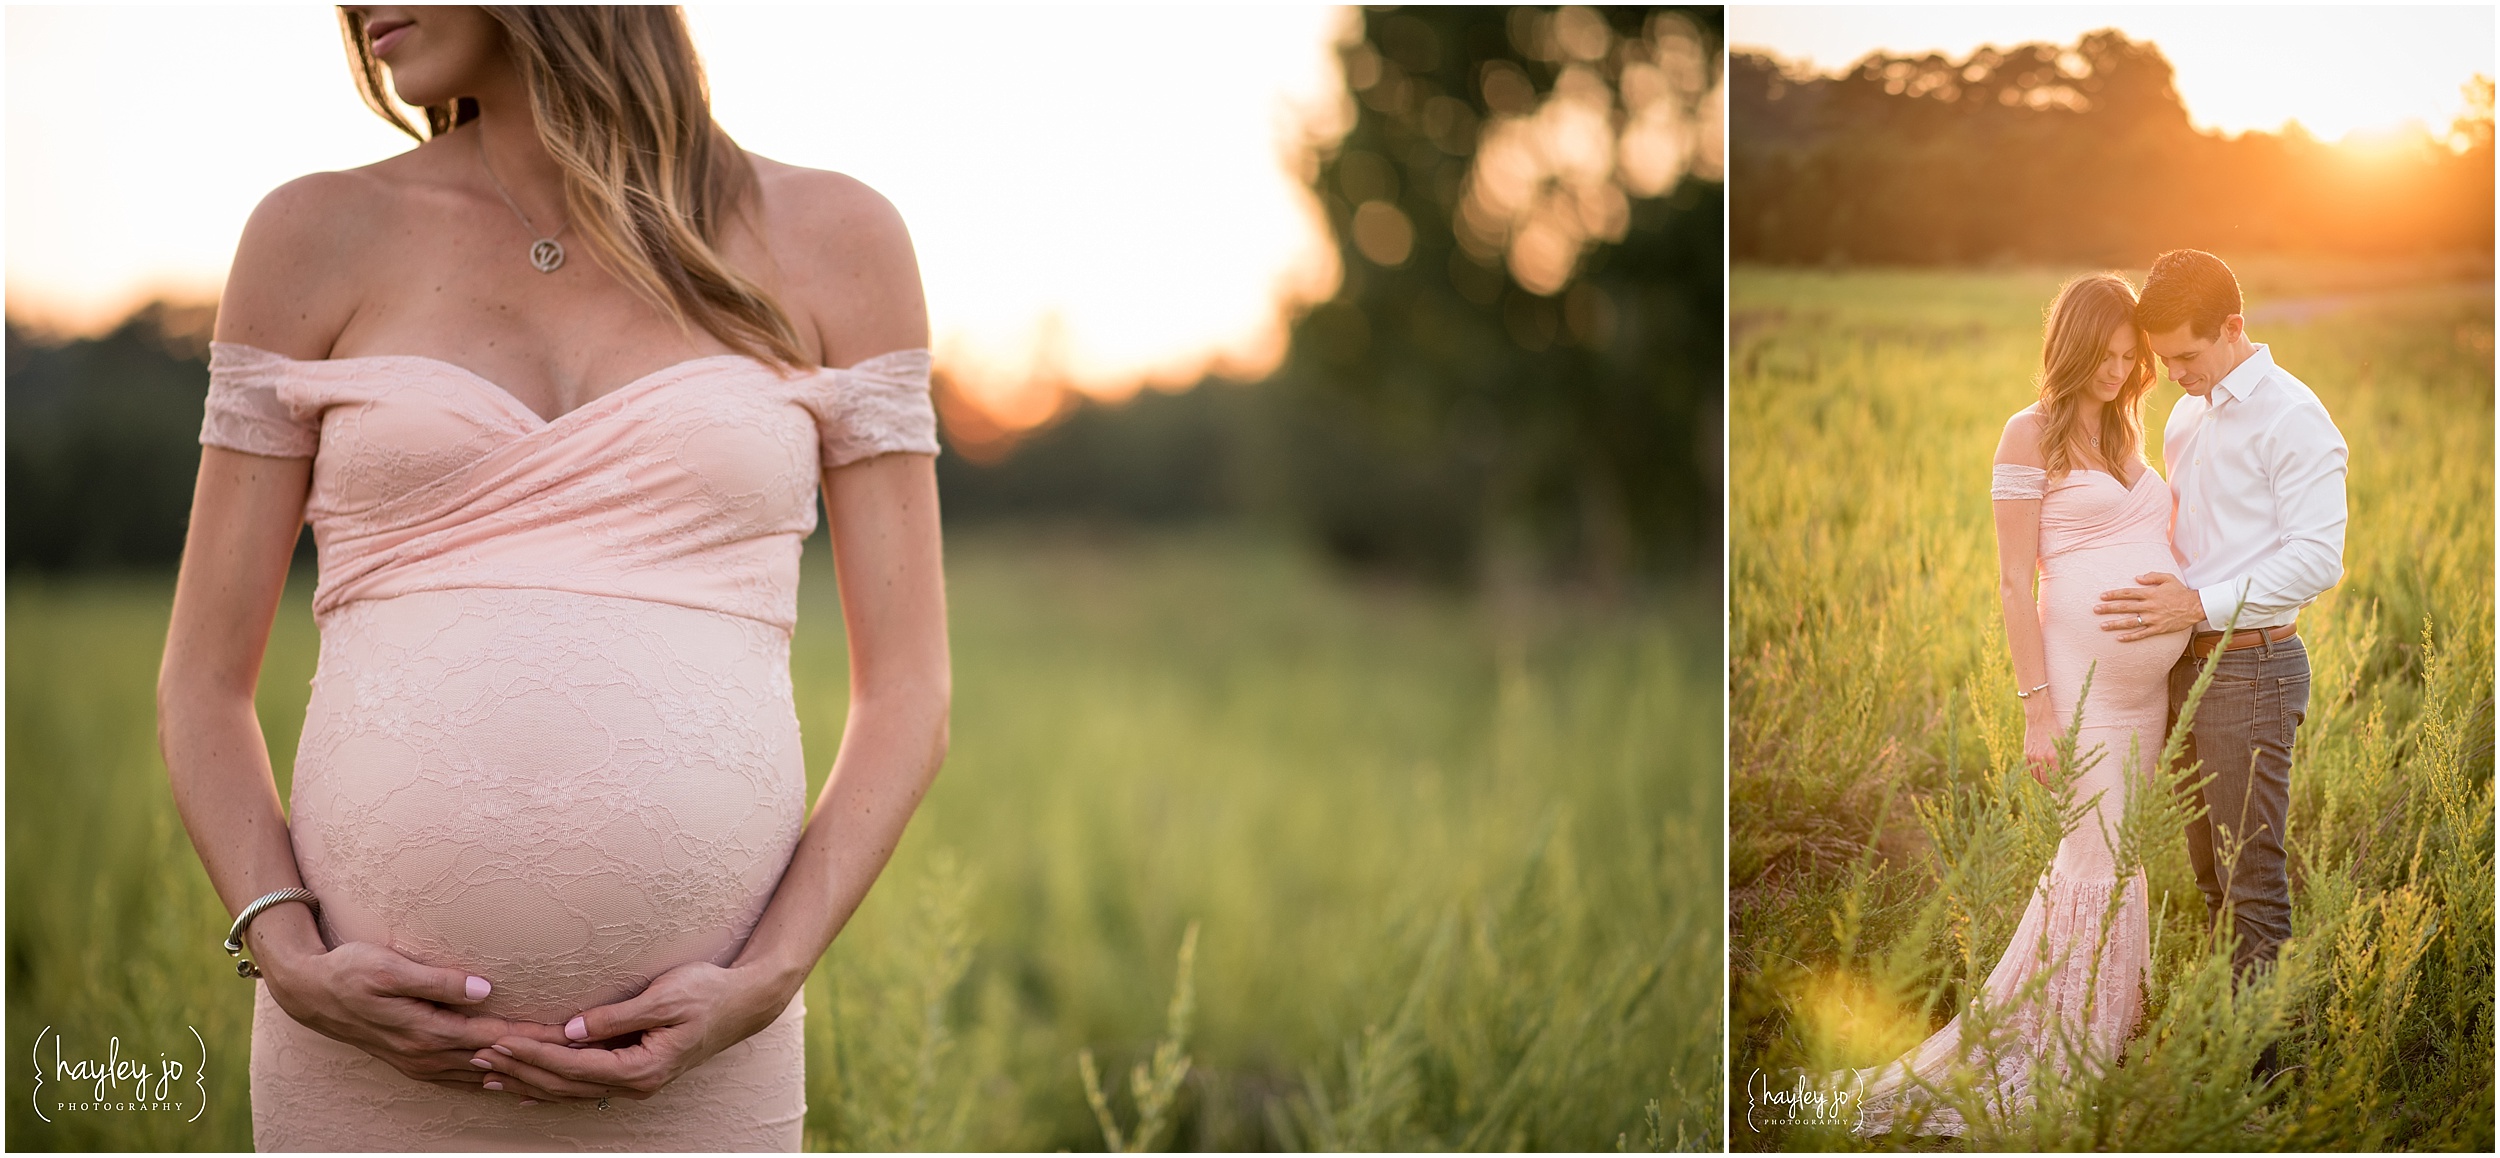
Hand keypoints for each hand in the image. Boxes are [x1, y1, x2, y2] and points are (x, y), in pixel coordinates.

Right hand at [255, 932, 575, 1102]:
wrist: (311, 992)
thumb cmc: (351, 970)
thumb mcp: (390, 967)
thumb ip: (437, 980)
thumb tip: (483, 988)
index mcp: (427, 1031)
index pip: (495, 1037)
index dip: (535, 1037)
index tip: (570, 1036)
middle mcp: (427, 1055)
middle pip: (496, 1063)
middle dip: (539, 1064)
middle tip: (581, 1062)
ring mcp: (420, 1064)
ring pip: (483, 1078)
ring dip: (521, 1079)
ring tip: (560, 1080)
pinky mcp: (415, 1063)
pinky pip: (463, 1081)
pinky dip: (493, 1085)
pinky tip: (513, 1086)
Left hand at [471, 961, 794, 1102]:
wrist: (745, 1004)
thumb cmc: (708, 992)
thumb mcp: (665, 997)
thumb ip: (617, 1017)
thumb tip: (572, 1030)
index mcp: (641, 1068)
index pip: (573, 1066)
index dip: (533, 1055)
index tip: (499, 1041)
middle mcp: (635, 1084)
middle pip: (564, 1085)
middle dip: (519, 1071)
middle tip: (478, 1055)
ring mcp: (635, 1084)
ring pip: (570, 1091)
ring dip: (527, 1082)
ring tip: (488, 1073)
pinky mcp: (634, 1074)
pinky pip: (583, 1087)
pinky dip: (550, 1087)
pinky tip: (526, 1089)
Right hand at [2022, 707, 2060, 786]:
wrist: (2040, 720)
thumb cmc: (2055, 730)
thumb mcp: (2064, 744)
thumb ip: (2064, 758)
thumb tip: (2067, 771)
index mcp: (2053, 756)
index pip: (2056, 777)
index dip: (2059, 785)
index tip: (2062, 788)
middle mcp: (2042, 758)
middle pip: (2045, 779)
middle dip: (2050, 786)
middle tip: (2055, 789)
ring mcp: (2032, 756)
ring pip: (2036, 776)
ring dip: (2042, 782)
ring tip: (2047, 784)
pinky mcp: (2026, 754)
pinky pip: (2029, 769)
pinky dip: (2034, 774)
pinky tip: (2039, 775)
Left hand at [2094, 573, 2202, 641]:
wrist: (2196, 606)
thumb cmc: (2180, 591)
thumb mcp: (2168, 578)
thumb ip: (2152, 576)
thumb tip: (2136, 578)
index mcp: (2150, 593)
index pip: (2128, 593)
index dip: (2114, 594)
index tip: (2102, 596)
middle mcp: (2150, 606)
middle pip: (2125, 607)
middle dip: (2109, 608)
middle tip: (2095, 610)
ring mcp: (2154, 618)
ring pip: (2131, 622)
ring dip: (2115, 624)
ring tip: (2102, 626)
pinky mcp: (2159, 628)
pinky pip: (2142, 634)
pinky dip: (2130, 637)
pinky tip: (2119, 638)